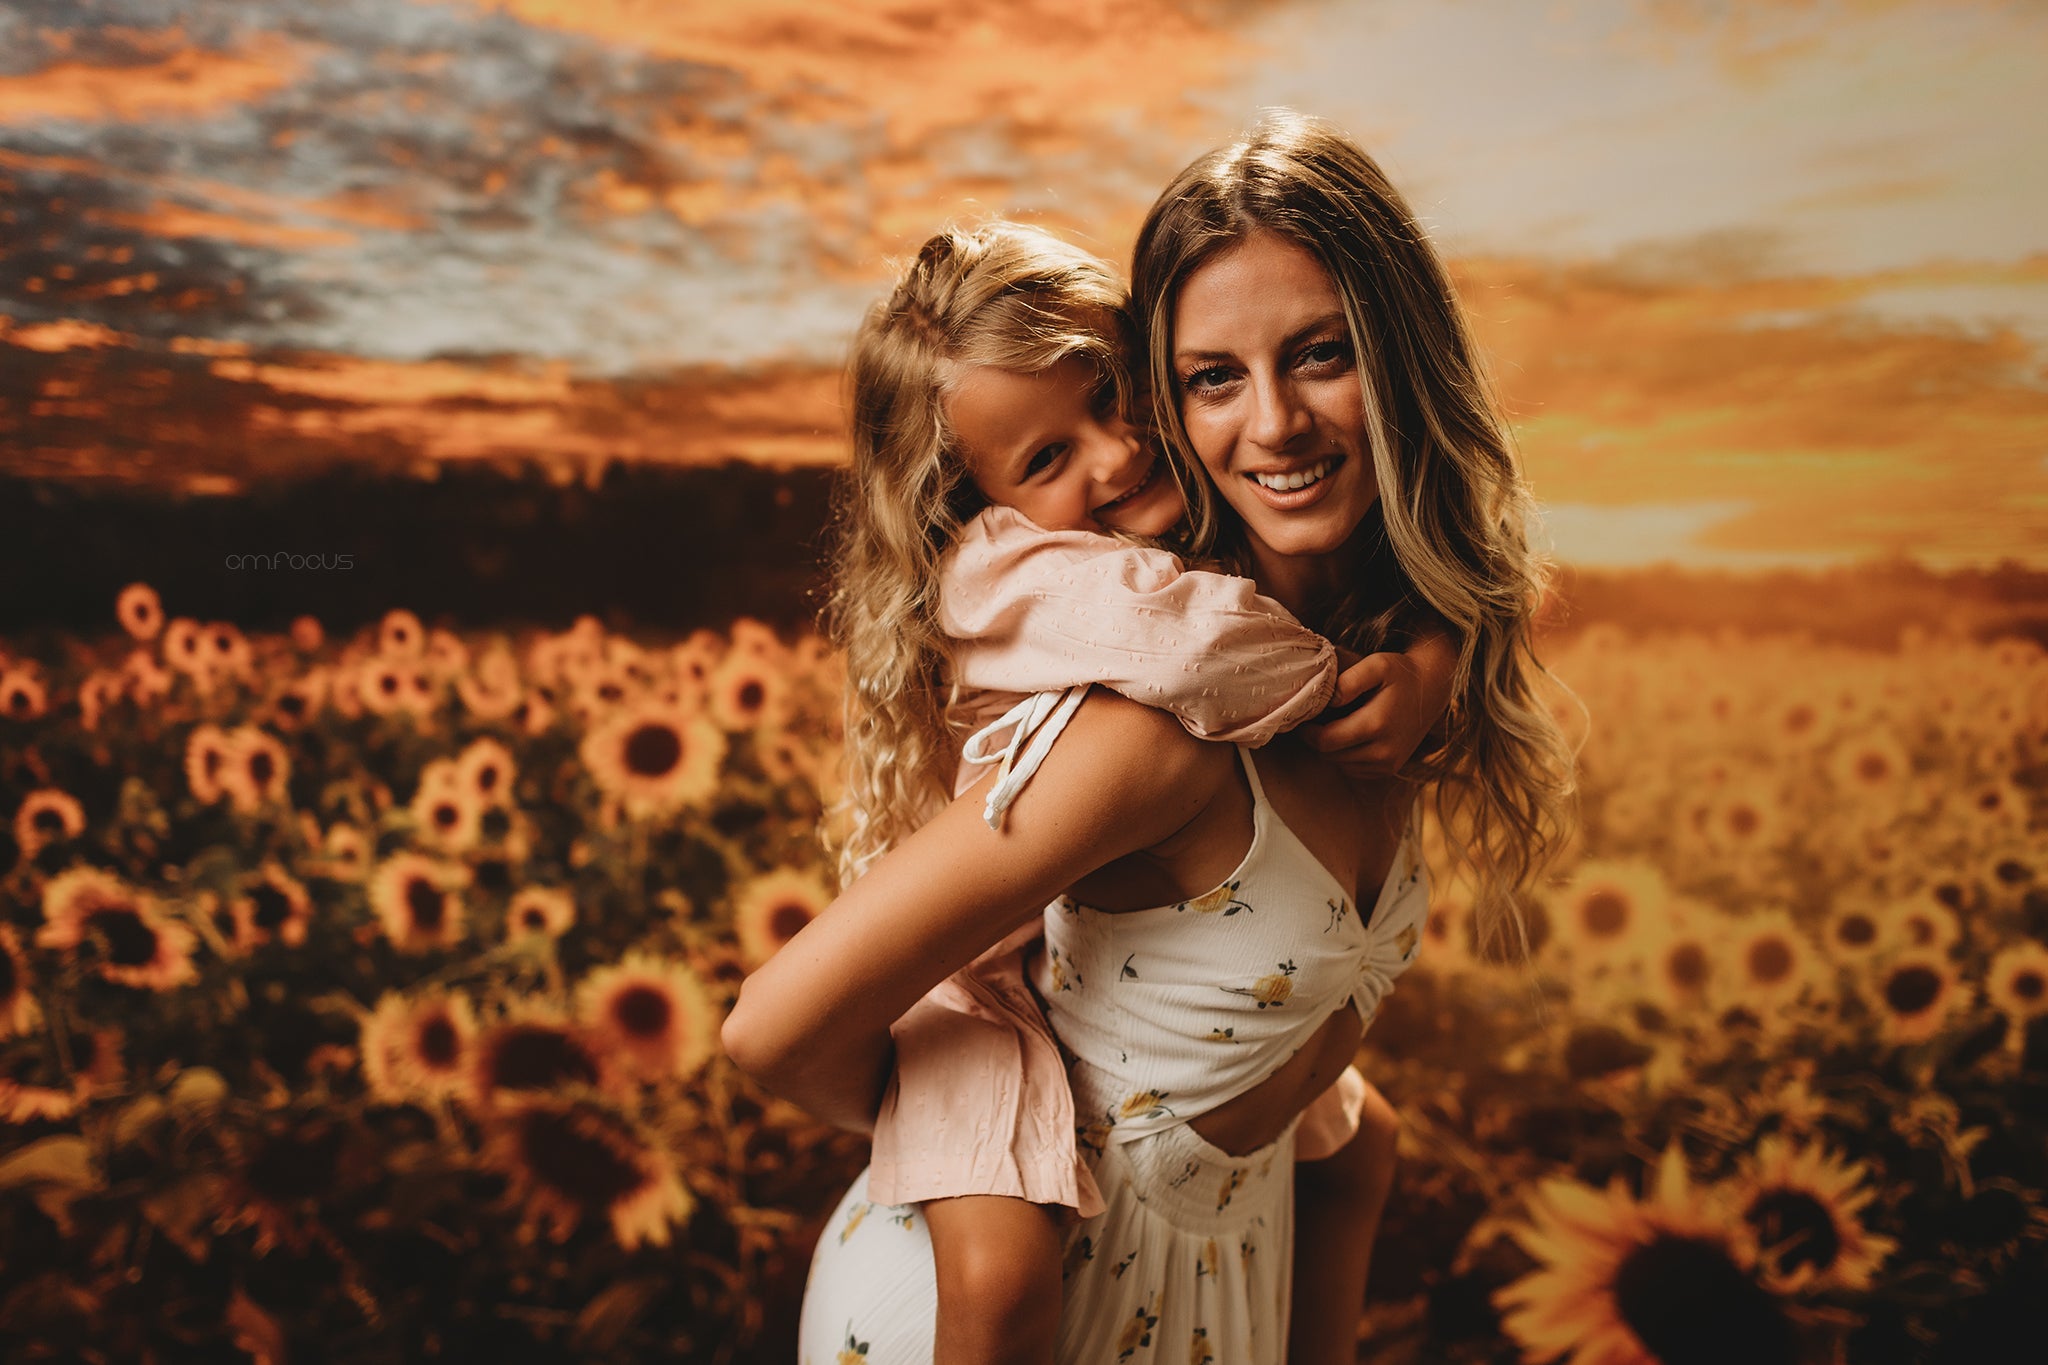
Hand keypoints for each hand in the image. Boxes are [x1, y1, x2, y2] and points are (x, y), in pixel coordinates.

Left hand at [1300, 651, 1433, 778]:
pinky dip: (1346, 756)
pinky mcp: (1390, 769)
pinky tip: (1350, 736)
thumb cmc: (1400, 673)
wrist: (1432, 689)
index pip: (1324, 741)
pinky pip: (1354, 769)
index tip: (1302, 718)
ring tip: (1334, 724)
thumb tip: (1329, 701)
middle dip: (1317, 739)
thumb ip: (1350, 680)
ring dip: (1331, 748)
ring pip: (1340, 764)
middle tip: (1314, 720)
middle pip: (1329, 755)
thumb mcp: (1377, 664)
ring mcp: (1388, 763)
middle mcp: (1383, 751)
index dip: (1307, 732)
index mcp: (1376, 725)